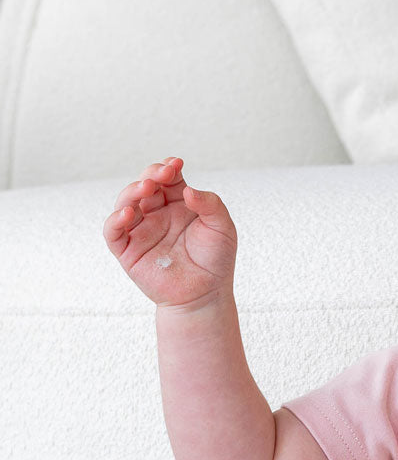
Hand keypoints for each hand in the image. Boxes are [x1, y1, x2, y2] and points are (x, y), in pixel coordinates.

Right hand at [103, 157, 237, 307]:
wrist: (206, 294)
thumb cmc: (215, 261)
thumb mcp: (222, 228)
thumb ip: (211, 205)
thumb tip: (188, 190)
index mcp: (177, 204)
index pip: (167, 178)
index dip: (168, 168)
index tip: (176, 165)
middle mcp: (156, 214)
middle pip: (144, 185)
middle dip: (150, 175)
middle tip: (161, 175)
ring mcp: (141, 231)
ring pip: (126, 203)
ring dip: (132, 191)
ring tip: (145, 188)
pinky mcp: (128, 251)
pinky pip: (113, 232)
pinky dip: (115, 220)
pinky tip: (128, 214)